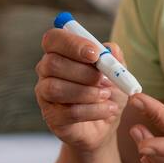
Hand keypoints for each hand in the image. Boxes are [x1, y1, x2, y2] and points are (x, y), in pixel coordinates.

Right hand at [35, 29, 126, 151]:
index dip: (72, 43)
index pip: (53, 39)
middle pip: (52, 63)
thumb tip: (110, 49)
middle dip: (84, 72)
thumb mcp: (118, 72)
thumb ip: (114, 58)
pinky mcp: (52, 118)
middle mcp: (47, 72)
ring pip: (55, 88)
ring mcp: (45, 96)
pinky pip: (68, 112)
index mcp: (61, 53)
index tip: (95, 54)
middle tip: (104, 79)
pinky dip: (94, 110)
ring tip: (106, 95)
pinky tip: (108, 109)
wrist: (107, 123)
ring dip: (87, 92)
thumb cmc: (108, 91)